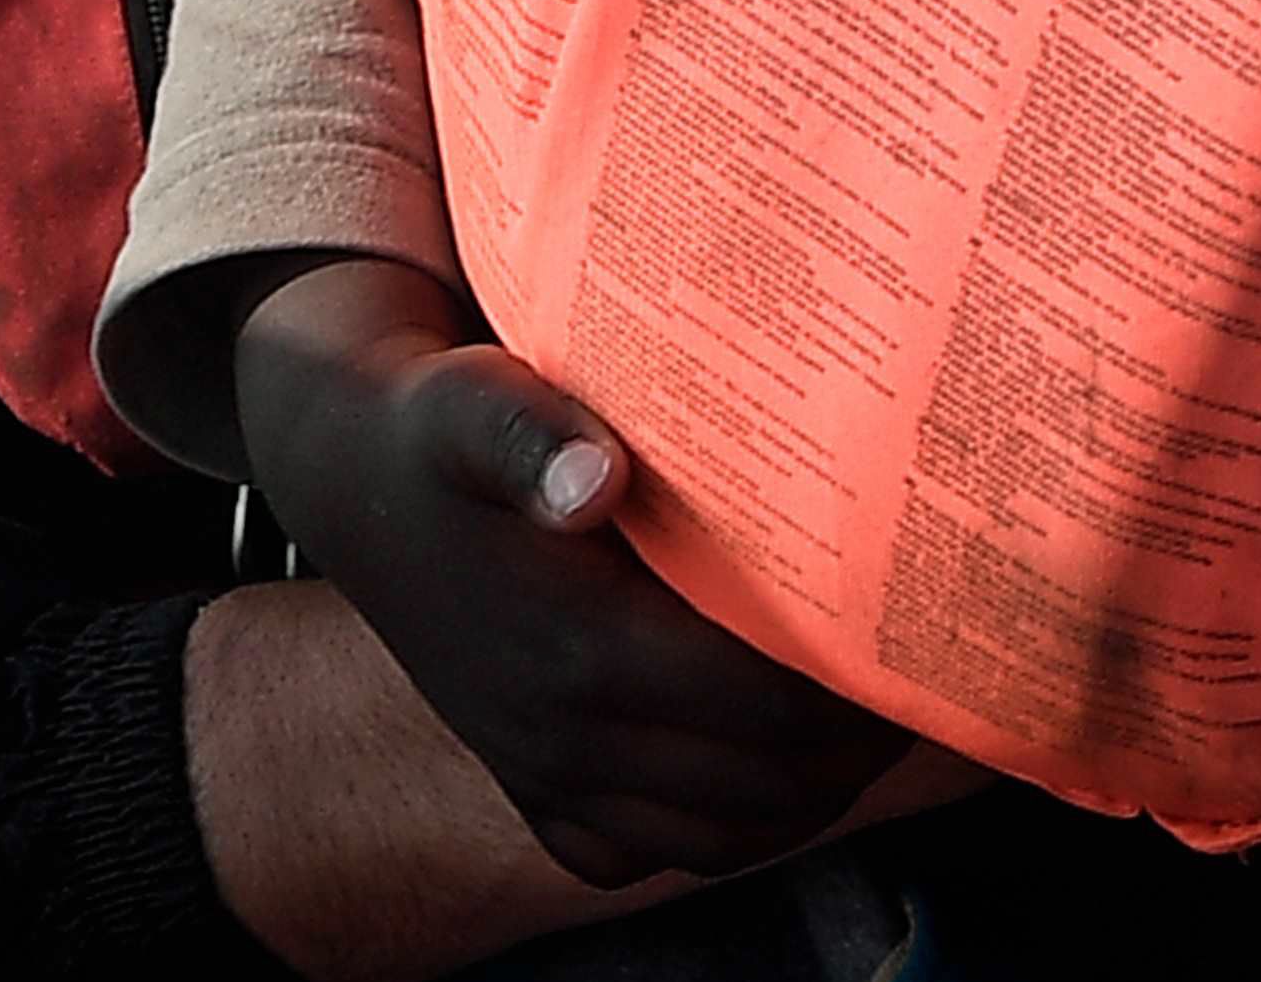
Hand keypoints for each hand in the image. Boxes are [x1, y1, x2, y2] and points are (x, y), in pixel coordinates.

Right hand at [235, 255, 917, 886]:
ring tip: (859, 724)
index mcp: (579, 648)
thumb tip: (597, 479)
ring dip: (803, 797)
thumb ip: (533, 434)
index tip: (910, 633)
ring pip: (718, 838)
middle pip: (766, 783)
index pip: (766, 705)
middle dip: (855, 742)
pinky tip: (755, 769)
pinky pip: (643, 858)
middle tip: (910, 672)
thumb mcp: (472, 402)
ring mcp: (546, 773)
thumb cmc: (436, 428)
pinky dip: (716, 835)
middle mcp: (566, 733)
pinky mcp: (531, 788)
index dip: (855, 685)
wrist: (349, 479)